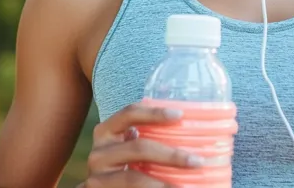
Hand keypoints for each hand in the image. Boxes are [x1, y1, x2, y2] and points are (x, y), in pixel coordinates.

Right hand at [78, 102, 203, 186]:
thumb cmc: (124, 168)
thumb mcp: (130, 151)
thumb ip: (147, 140)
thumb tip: (190, 136)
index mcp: (107, 132)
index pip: (129, 114)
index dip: (154, 112)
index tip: (180, 115)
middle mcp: (99, 152)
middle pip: (138, 147)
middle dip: (170, 155)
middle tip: (197, 162)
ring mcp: (97, 176)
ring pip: (133, 178)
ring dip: (163, 184)